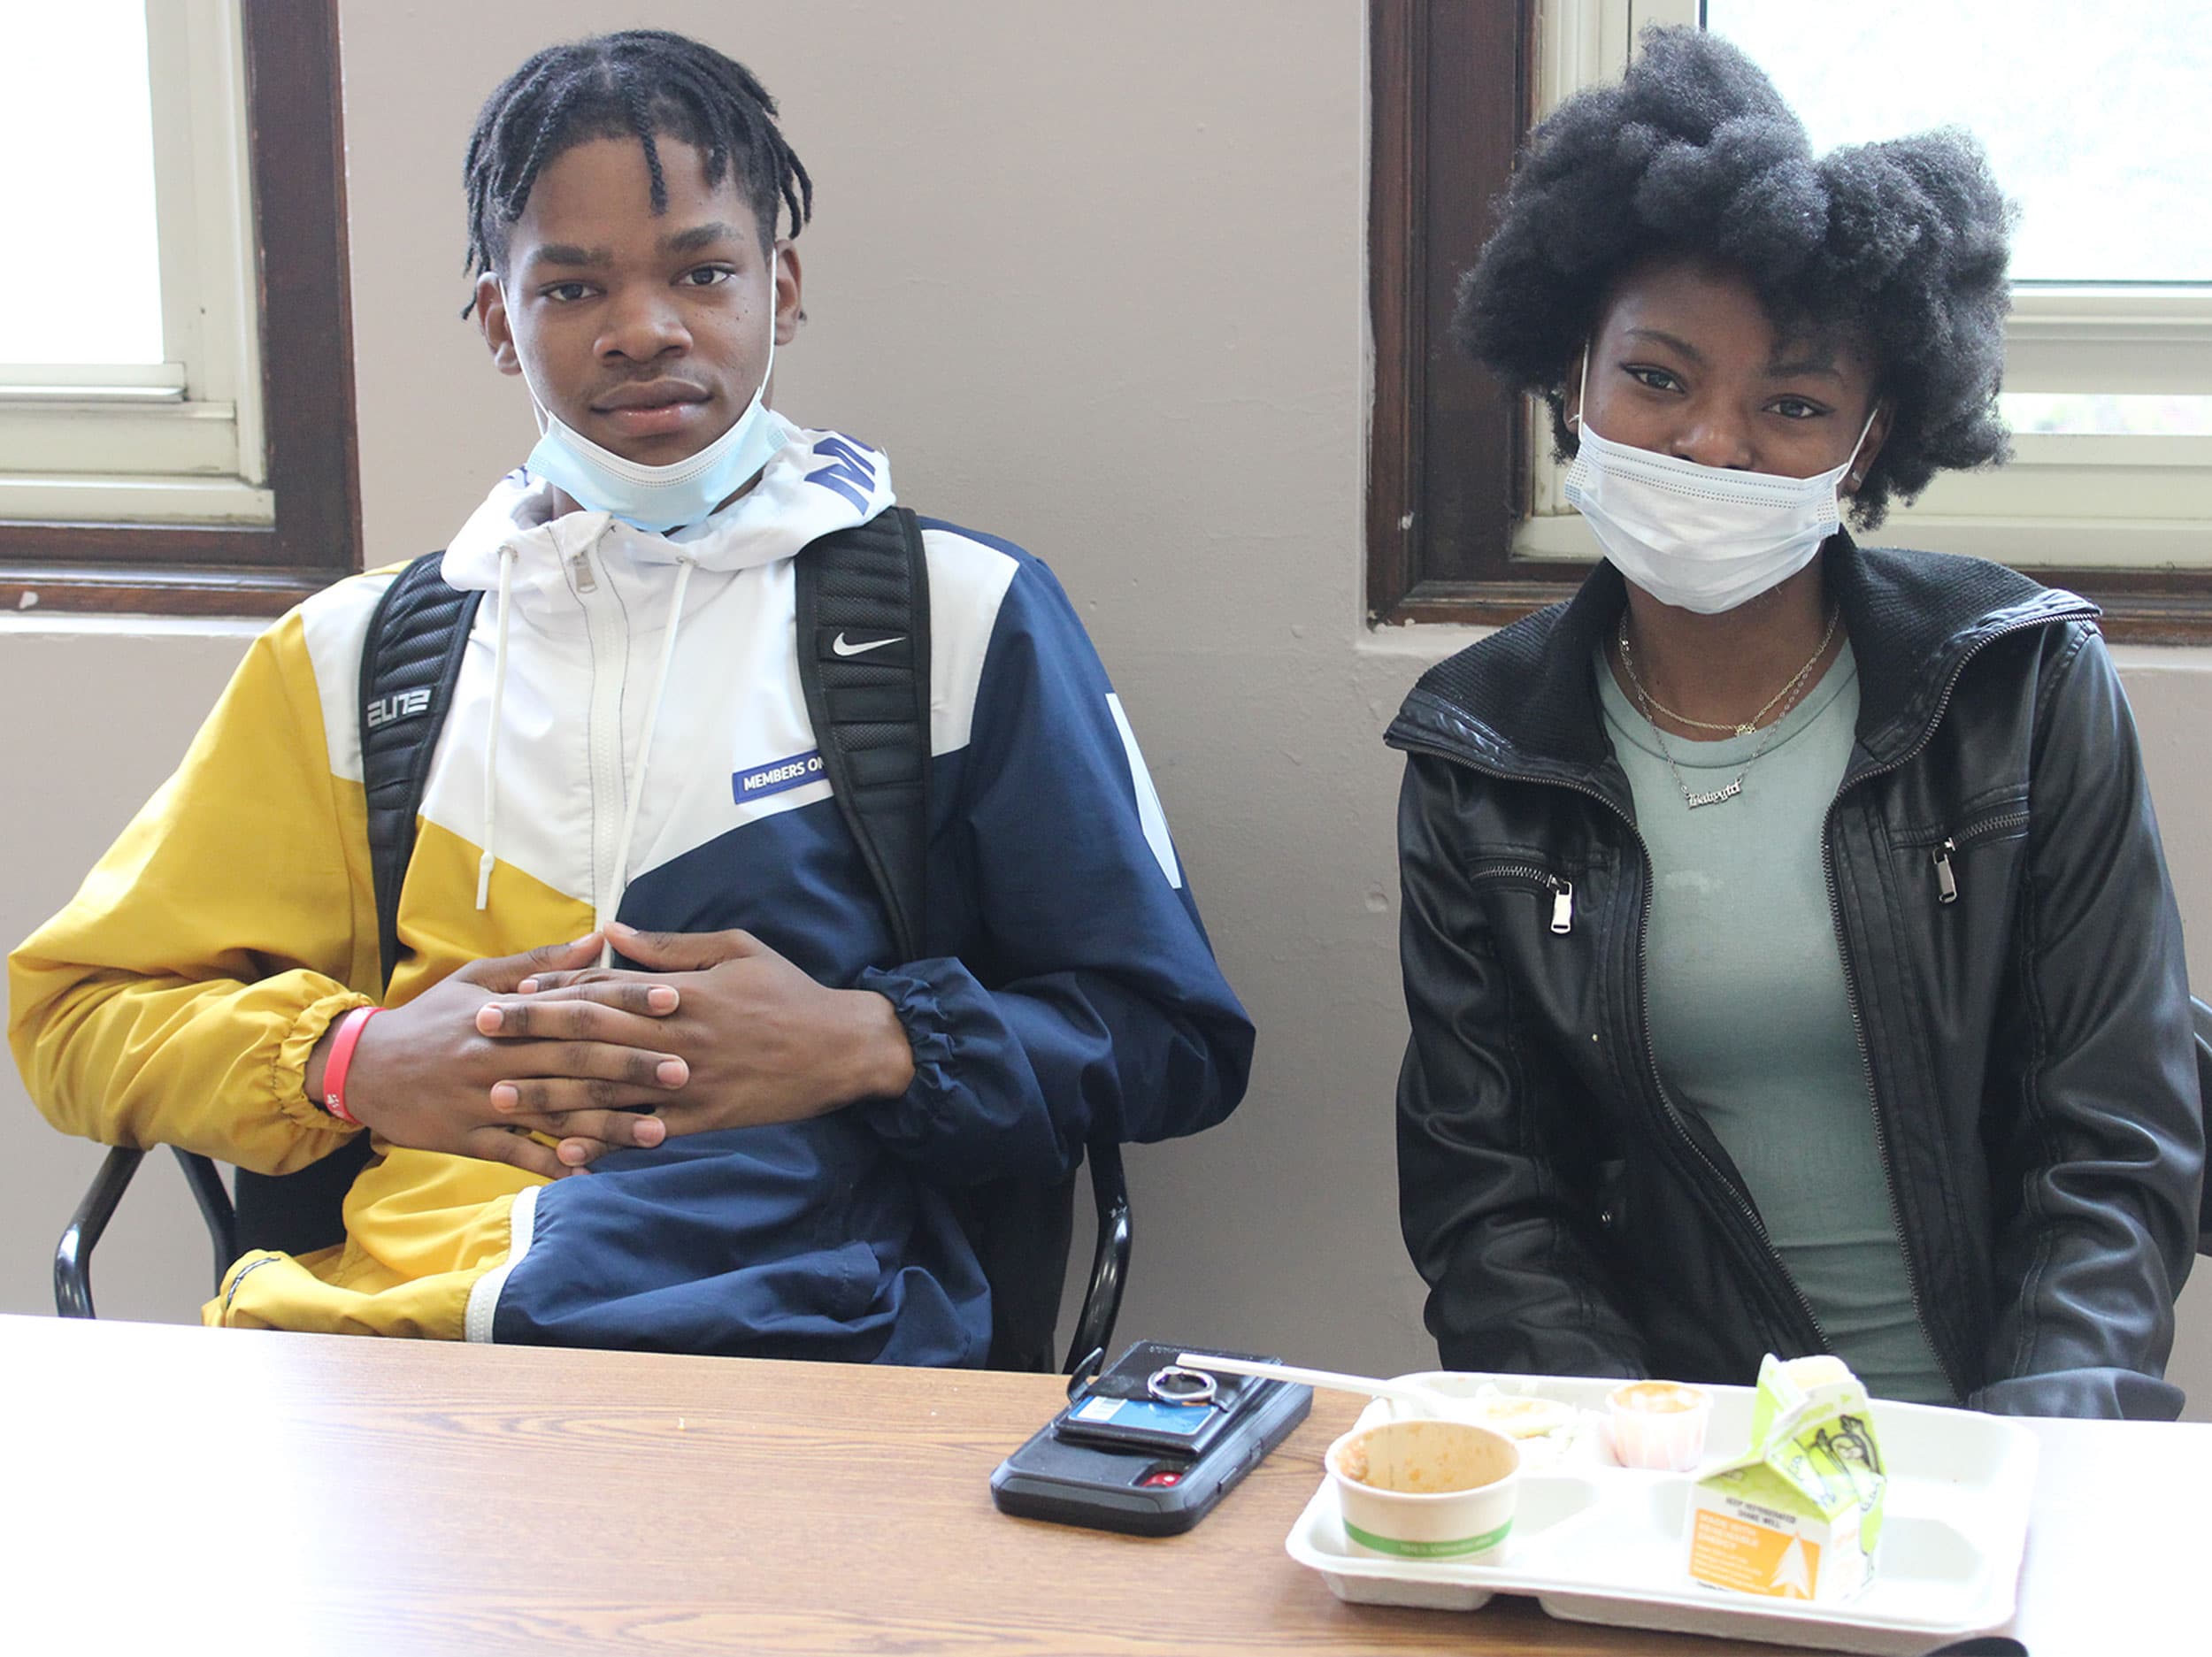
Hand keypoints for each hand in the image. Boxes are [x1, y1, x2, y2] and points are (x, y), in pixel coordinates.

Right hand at [307, 934, 688, 1178]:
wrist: (360, 1067)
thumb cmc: (430, 1018)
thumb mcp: (478, 978)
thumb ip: (541, 963)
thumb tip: (600, 938)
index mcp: (504, 1013)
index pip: (575, 1006)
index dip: (626, 1004)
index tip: (674, 1001)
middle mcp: (496, 1055)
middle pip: (574, 1062)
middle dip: (631, 1067)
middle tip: (684, 1071)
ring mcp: (482, 1099)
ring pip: (554, 1113)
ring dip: (608, 1125)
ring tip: (658, 1133)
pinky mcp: (467, 1137)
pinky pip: (516, 1155)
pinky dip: (553, 1165)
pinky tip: (593, 1173)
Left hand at [494, 922, 915, 1135]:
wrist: (842, 1048)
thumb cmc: (789, 991)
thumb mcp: (737, 949)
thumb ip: (671, 946)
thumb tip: (614, 932)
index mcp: (684, 992)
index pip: (605, 990)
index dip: (553, 992)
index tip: (506, 993)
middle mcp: (679, 1038)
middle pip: (592, 1037)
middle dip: (531, 1035)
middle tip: (478, 1035)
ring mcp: (690, 1083)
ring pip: (608, 1090)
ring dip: (551, 1094)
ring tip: (501, 1097)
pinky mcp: (704, 1119)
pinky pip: (646, 1133)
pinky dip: (605, 1143)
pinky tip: (565, 1153)